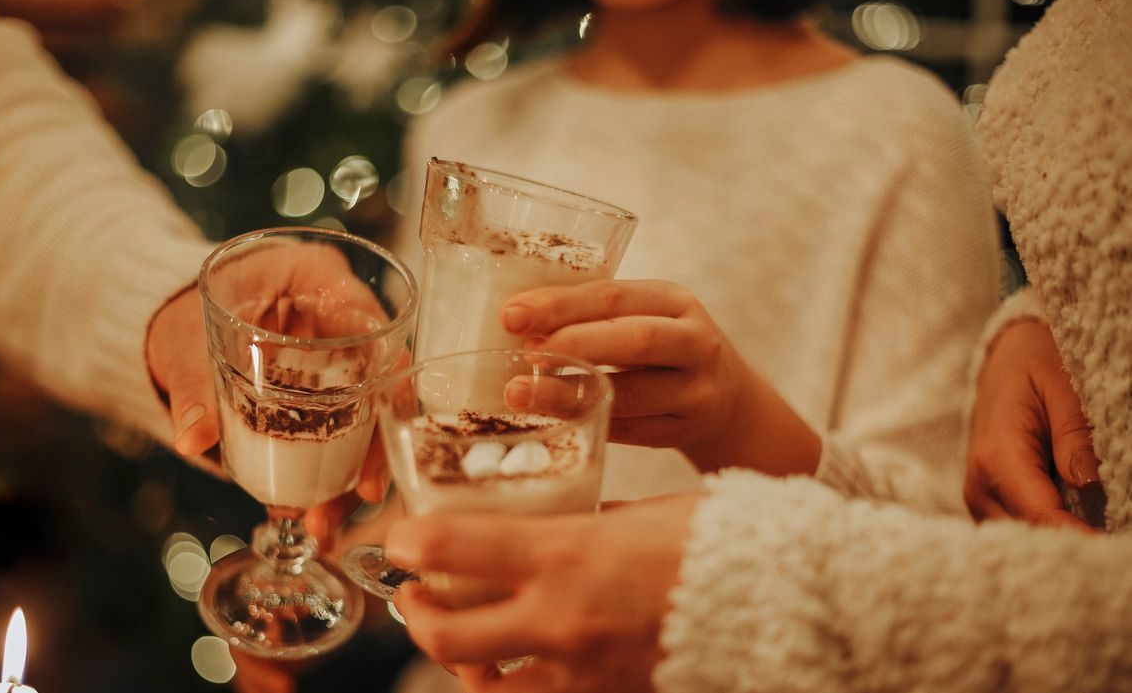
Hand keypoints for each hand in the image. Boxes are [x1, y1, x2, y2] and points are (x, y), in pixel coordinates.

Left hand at [146, 243, 391, 539]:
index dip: (389, 388)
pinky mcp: (322, 394)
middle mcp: (339, 317)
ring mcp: (335, 358)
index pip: (377, 329)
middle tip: (358, 497)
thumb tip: (192, 437)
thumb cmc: (182, 308)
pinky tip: (311, 511)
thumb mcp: (184, 340)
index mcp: (319, 279)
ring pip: (365, 418)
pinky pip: (338, 434)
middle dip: (374, 448)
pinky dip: (328, 473)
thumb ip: (191, 384)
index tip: (376, 429)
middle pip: (381, 383)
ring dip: (350, 472)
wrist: (169, 322)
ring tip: (321, 521)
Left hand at [387, 492, 704, 692]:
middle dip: (416, 615)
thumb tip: (549, 523)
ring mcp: (580, 669)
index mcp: (565, 554)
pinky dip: (515, 684)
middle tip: (415, 596)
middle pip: (446, 634)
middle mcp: (560, 618)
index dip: (409, 542)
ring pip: (483, 683)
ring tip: (461, 638)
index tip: (402, 537)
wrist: (786, 602)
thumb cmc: (717, 541)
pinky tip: (520, 665)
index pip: (451, 547)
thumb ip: (582, 522)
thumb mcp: (637, 512)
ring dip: (460, 660)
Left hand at [501, 280, 819, 474]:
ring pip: (631, 394)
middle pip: (635, 340)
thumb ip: (593, 315)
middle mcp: (695, 341)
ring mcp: (697, 390)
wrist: (729, 401)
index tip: (512, 316)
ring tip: (521, 393)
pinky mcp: (687, 429)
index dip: (560, 305)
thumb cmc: (664, 350)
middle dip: (573, 344)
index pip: (614, 295)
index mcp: (675, 301)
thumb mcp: (644, 317)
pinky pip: (631, 431)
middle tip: (524, 354)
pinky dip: (589, 422)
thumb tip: (516, 318)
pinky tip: (553, 418)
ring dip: (569, 393)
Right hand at [965, 319, 1102, 529]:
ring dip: (1061, 543)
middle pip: (1029, 538)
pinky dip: (1052, 533)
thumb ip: (1074, 433)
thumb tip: (1088, 482)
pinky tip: (1084, 527)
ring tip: (1104, 538)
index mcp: (996, 457)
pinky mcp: (993, 502)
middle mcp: (980, 486)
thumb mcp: (1063, 385)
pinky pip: (1023, 530)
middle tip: (1115, 547)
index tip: (1114, 549)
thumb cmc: (1036, 363)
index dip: (1080, 539)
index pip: (1041, 517)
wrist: (1006, 357)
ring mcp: (983, 498)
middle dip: (1072, 546)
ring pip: (1024, 541)